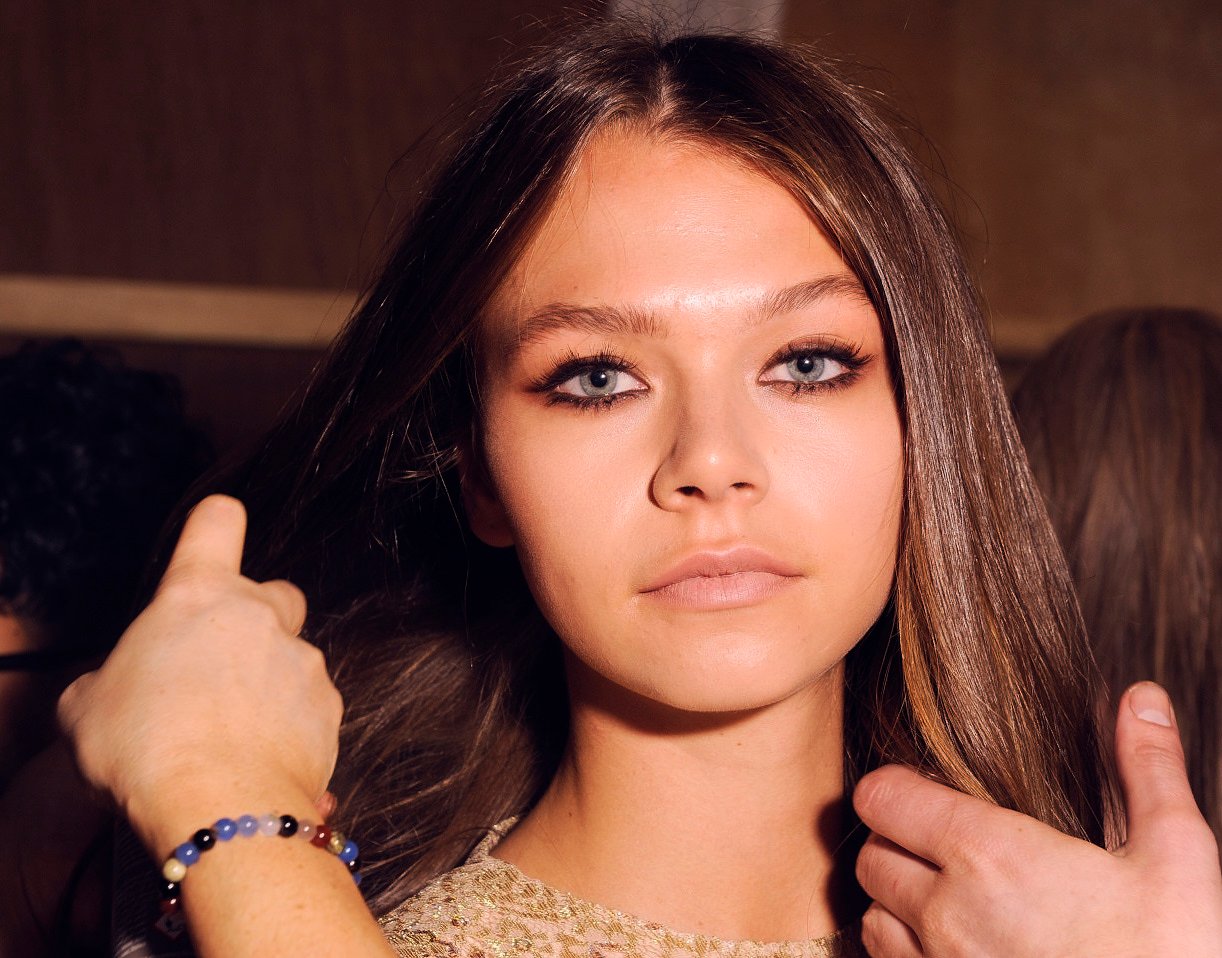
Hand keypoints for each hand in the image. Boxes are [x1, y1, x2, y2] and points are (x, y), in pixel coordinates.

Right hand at [58, 495, 343, 853]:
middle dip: (257, 619)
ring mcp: (302, 661)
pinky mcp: (329, 708)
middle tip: (220, 663)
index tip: (211, 538)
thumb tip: (114, 691)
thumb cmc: (145, 750)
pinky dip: (291, 728)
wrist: (219, 806)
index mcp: (197, 597)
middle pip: (276, 592)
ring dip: (269, 685)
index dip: (214, 526)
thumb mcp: (86, 709)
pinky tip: (256, 761)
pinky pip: (310, 709)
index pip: (217, 523)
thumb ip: (107, 681)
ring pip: (293, 658)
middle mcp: (259, 617)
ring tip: (228, 735)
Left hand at [854, 682, 1221, 956]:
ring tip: (945, 896)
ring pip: (872, 916)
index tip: (928, 791)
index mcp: (990, 855)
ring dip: (895, 901)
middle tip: (943, 844)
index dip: (895, 787)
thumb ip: (1149, 771)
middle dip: (896, 842)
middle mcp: (946, 912)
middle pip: (870, 854)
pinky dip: (905, 952)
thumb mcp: (1176, 860)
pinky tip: (953, 947)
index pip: (882, 796)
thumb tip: (1140, 699)